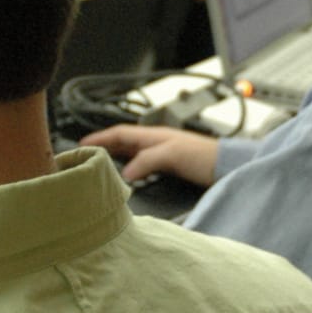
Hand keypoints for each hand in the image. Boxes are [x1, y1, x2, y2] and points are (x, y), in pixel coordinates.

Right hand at [80, 125, 219, 186]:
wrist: (229, 168)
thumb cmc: (206, 156)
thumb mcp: (172, 154)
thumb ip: (147, 161)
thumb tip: (125, 173)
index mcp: (153, 134)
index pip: (119, 133)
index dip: (100, 137)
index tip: (82, 144)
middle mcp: (156, 143)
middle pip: (123, 143)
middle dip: (103, 147)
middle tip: (86, 157)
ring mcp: (163, 155)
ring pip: (131, 155)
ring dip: (115, 159)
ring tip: (101, 167)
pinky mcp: (169, 168)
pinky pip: (142, 167)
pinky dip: (130, 171)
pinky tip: (127, 179)